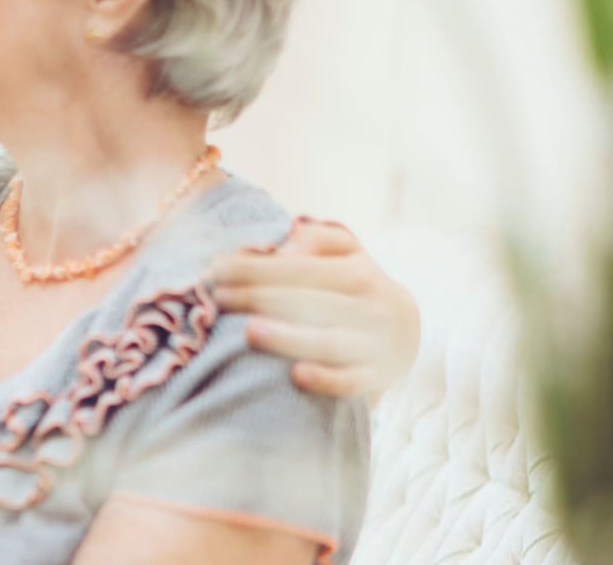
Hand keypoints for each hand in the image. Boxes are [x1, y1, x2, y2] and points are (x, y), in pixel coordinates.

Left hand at [208, 217, 419, 401]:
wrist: (407, 332)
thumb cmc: (356, 287)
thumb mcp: (348, 254)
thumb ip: (316, 239)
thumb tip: (286, 245)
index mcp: (357, 273)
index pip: (300, 268)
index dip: (257, 267)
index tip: (217, 268)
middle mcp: (370, 308)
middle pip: (309, 302)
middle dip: (261, 298)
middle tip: (219, 298)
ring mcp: (374, 345)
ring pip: (328, 342)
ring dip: (288, 337)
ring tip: (249, 331)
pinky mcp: (375, 379)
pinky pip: (349, 382)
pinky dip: (325, 380)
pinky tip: (296, 376)